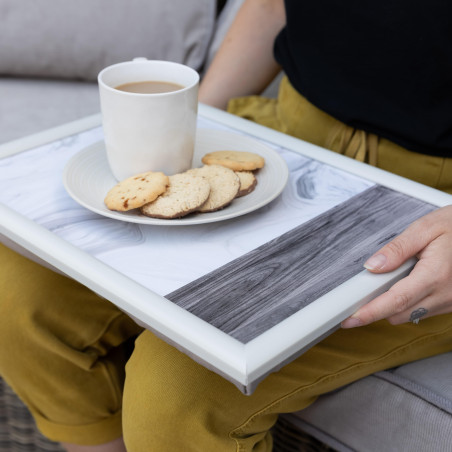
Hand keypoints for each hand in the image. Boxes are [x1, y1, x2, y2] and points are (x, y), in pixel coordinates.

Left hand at [341, 205, 451, 327]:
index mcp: (435, 275)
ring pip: (410, 314)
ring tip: (398, 276)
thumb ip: (397, 248)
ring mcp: (451, 302)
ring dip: (394, 303)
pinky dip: (410, 301)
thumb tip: (372, 266)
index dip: (369, 312)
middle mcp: (445, 295)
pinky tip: (412, 281)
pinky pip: (423, 311)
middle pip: (398, 313)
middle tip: (364, 290)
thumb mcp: (425, 228)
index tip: (349, 319)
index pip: (395, 301)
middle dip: (377, 306)